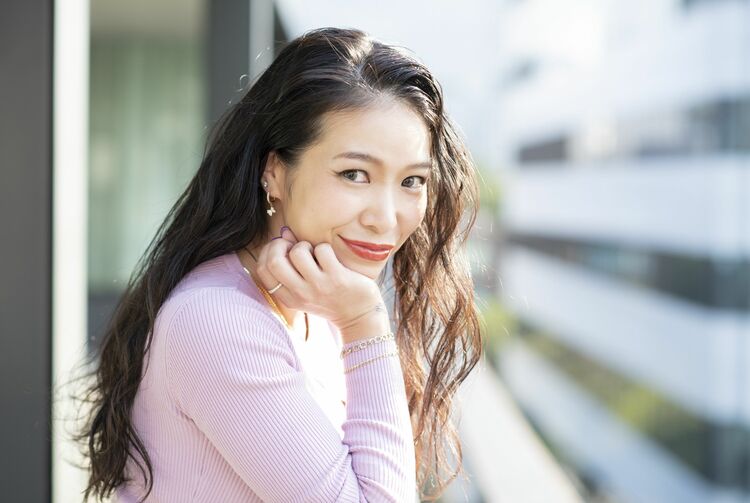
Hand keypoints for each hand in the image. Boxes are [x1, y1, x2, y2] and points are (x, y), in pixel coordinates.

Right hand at [252, 227, 388, 336]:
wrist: (359, 316)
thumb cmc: (330, 298)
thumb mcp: (305, 289)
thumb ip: (291, 263)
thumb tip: (284, 232)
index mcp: (289, 297)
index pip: (262, 270)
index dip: (267, 252)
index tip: (281, 249)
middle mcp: (300, 293)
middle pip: (274, 261)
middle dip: (281, 244)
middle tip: (294, 246)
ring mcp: (319, 286)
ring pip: (298, 252)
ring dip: (305, 245)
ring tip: (314, 253)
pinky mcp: (337, 278)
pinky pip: (322, 250)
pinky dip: (325, 248)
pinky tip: (330, 258)